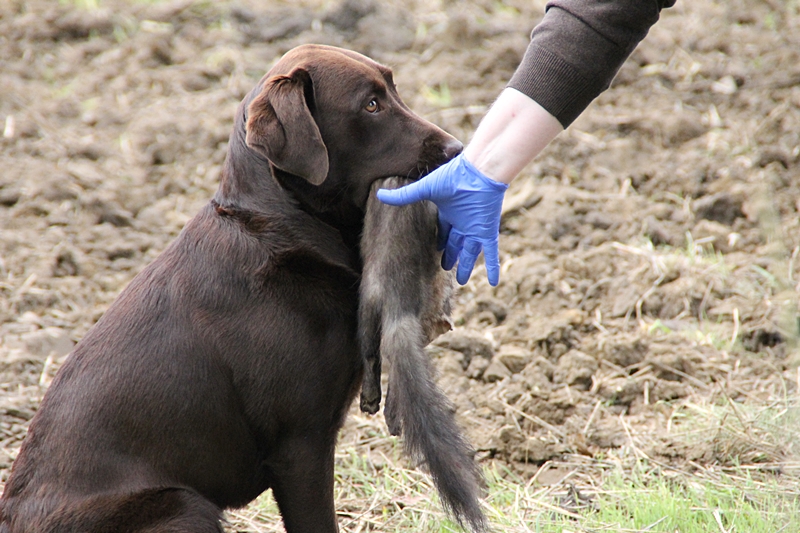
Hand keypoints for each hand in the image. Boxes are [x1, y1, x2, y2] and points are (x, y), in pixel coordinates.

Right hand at [377, 154, 507, 285]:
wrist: (478, 172)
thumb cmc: (452, 176)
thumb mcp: (424, 190)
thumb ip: (404, 197)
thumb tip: (379, 194)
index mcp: (448, 212)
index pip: (443, 231)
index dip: (440, 241)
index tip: (436, 251)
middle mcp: (462, 222)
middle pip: (455, 244)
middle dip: (450, 256)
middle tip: (444, 268)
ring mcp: (476, 228)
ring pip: (470, 253)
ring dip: (466, 267)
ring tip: (462, 281)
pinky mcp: (488, 232)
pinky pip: (491, 254)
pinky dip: (492, 268)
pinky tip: (493, 282)